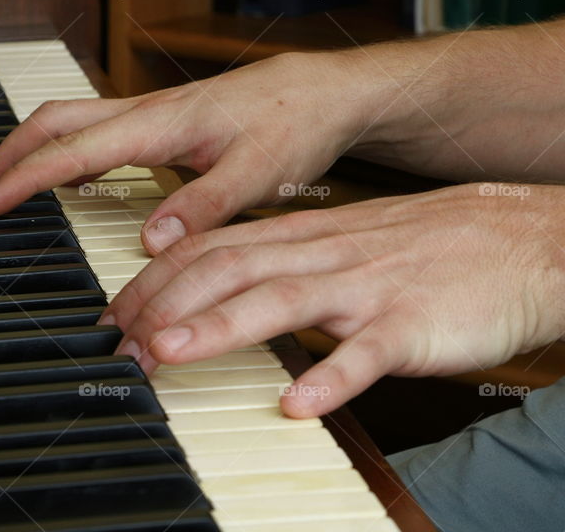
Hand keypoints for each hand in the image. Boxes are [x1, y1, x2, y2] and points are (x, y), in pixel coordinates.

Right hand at [0, 52, 370, 252]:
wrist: (322, 92)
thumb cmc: (294, 126)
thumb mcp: (258, 174)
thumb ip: (203, 207)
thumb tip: (150, 243)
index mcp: (160, 125)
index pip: (70, 149)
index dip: (22, 179)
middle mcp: (146, 111)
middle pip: (53, 120)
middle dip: (9, 155)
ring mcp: (151, 112)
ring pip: (69, 118)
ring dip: (32, 148)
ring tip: (12, 188)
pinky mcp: (161, 119)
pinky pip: (95, 126)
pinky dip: (64, 148)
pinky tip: (68, 177)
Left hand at [100, 183, 564, 416]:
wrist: (520, 237)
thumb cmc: (426, 244)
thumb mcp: (342, 240)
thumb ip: (283, 259)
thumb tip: (219, 284)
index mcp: (304, 236)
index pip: (212, 248)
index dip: (157, 280)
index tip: (118, 313)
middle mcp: (325, 255)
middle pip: (229, 269)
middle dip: (166, 305)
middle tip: (123, 345)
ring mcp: (368, 287)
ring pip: (283, 301)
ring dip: (220, 328)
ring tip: (171, 354)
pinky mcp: (413, 324)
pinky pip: (368, 353)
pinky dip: (331, 377)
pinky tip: (297, 404)